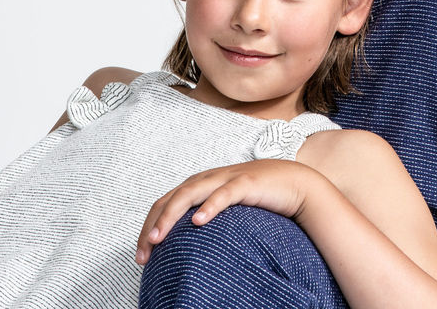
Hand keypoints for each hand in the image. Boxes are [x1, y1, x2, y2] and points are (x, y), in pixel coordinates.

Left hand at [135, 159, 323, 264]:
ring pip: (189, 194)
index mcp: (199, 185)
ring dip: (171, 216)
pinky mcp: (245, 183)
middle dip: (153, 226)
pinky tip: (199, 222)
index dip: (149, 227)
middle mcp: (207, 179)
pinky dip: (209, 206)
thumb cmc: (258, 199)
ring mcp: (225, 179)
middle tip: (145, 253)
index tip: (143, 256)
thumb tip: (186, 248)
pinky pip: (223, 194)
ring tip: (159, 238)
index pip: (164, 204)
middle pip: (170, 200)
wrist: (293, 183)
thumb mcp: (225, 210)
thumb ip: (206, 219)